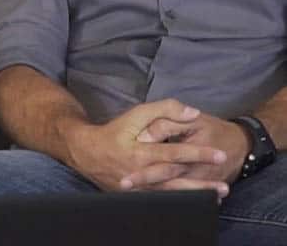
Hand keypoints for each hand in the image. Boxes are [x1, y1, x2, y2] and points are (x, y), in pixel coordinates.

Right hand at [68, 99, 227, 195]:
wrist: (87, 152)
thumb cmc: (114, 132)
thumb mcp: (135, 114)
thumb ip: (164, 109)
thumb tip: (192, 112)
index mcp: (141, 152)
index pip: (175, 153)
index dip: (197, 153)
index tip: (219, 154)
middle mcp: (142, 173)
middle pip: (177, 179)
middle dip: (202, 184)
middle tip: (225, 185)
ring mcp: (140, 188)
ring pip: (172, 195)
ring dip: (195, 196)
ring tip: (217, 197)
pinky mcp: (138, 195)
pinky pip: (163, 200)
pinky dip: (180, 202)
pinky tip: (196, 202)